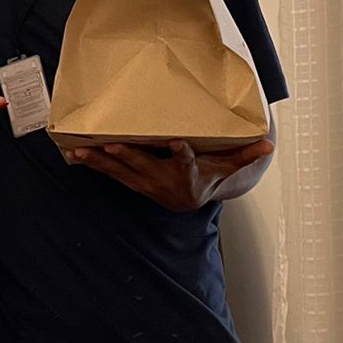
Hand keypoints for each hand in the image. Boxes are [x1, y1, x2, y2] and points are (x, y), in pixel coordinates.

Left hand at [66, 139, 275, 211]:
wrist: (186, 200)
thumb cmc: (206, 176)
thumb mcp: (225, 167)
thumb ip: (244, 156)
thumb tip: (269, 144)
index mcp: (186, 173)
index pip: (186, 161)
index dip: (181, 153)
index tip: (178, 142)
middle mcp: (162, 179)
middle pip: (144, 166)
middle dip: (128, 155)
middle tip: (113, 144)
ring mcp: (143, 182)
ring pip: (120, 171)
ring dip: (100, 161)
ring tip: (82, 150)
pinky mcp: (130, 181)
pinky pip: (108, 173)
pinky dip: (92, 165)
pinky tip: (73, 155)